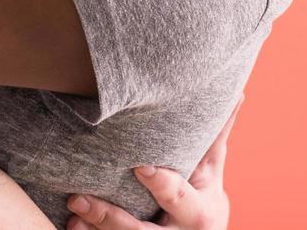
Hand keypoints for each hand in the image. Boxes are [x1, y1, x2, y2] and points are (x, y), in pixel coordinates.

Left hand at [65, 97, 240, 229]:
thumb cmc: (204, 194)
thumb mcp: (212, 169)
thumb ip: (217, 134)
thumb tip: (236, 90)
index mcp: (199, 212)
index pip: (177, 197)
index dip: (160, 184)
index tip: (139, 166)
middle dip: (109, 217)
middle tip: (78, 198)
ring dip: (94, 229)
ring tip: (70, 211)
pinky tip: (71, 227)